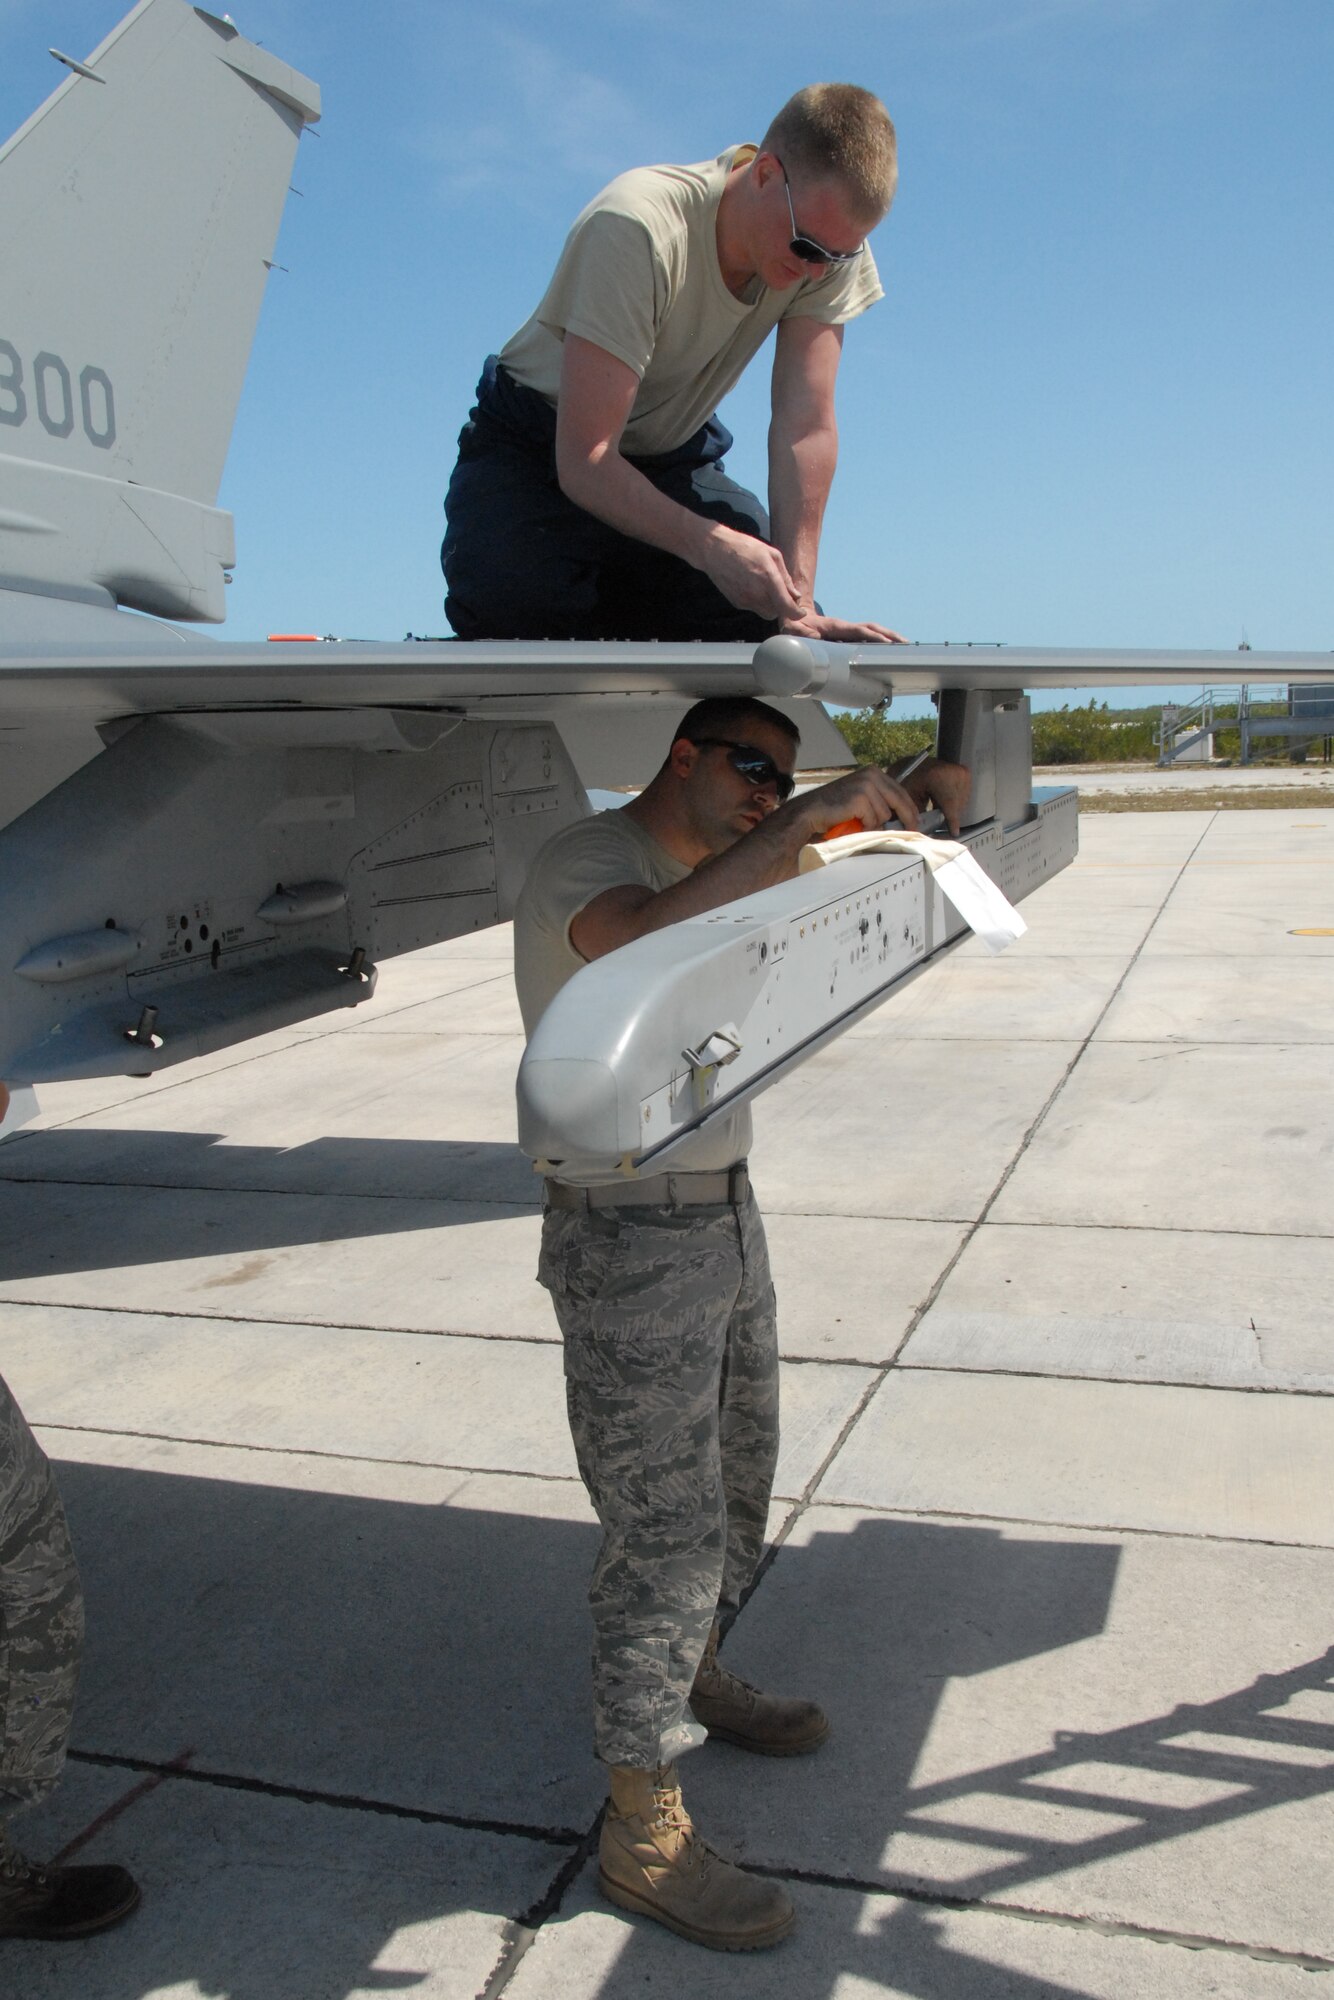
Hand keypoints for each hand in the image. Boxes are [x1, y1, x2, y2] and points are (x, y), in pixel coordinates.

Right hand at [697, 524, 804, 621]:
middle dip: (782, 606)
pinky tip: (752, 586)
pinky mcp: (737, 602)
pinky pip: (753, 608)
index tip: (799, 612)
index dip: (796, 613)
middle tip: (782, 593)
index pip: (786, 607)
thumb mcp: (772, 554)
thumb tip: (795, 595)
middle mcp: (756, 592)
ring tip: (766, 588)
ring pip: (765, 613)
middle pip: (777, 613)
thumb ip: (785, 577)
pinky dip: (758, 602)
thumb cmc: (744, 547)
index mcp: (768, 578)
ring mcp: (745, 600)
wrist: (714, 550)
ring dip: (770, 606)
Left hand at [779, 608, 906, 643]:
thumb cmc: (794, 625)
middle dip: (890, 636)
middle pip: (873, 628)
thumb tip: (814, 639)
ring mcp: (848, 631)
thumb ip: (802, 633)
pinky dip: (881, 641)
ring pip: (873, 631)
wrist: (794, 618)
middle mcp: (846, 627)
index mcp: (836, 626)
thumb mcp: (793, 629)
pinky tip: (890, 649)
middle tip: (906, 644)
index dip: (873, 637)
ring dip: (890, 637)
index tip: (887, 644)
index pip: (859, 630)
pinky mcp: (848, 636)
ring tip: (906, 646)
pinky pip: (868, 637)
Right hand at [790, 765, 920, 839]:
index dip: (909, 808)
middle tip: (912, 830)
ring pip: (885, 814)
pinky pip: (874, 820)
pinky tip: (853, 824)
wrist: (811, 812)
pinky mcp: (861, 798)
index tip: (915, 820)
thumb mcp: (860, 796)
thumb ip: (879, 799)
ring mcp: (866, 785)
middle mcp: (872, 774)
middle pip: (899, 800)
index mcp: (873, 771)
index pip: (900, 790)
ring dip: (874, 824)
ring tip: (859, 824)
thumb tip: (902, 815)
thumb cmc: (834, 808)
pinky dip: (865, 827)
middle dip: (907, 818)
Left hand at [902, 757, 970, 837]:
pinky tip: (943, 801)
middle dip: (949, 816)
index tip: (954, 832)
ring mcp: (962, 772)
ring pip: (962, 801)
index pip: (950, 803)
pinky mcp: (965, 773)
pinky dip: (954, 801)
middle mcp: (954, 772)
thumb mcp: (909, 795)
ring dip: (952, 809)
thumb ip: (919, 813)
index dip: (952, 820)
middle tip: (940, 823)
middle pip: (958, 804)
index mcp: (939, 776)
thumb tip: (930, 828)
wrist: (914, 763)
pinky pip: (964, 795)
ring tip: (939, 809)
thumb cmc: (909, 777)